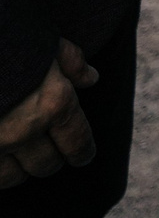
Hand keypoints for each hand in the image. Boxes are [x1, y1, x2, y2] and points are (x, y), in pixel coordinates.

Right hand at [0, 41, 97, 188]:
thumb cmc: (7, 40)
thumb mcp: (44, 42)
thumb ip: (71, 62)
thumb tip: (90, 78)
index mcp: (53, 103)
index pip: (77, 143)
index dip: (83, 152)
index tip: (82, 157)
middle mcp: (24, 130)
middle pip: (46, 164)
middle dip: (50, 158)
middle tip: (47, 151)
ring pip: (13, 177)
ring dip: (18, 168)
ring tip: (17, 155)